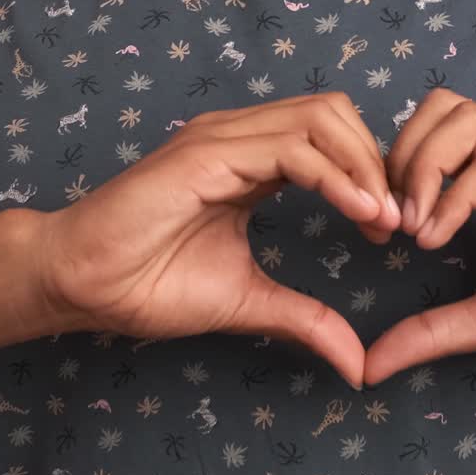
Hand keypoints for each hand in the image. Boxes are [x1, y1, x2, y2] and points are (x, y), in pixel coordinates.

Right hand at [38, 93, 399, 387]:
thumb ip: (303, 317)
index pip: (329, 134)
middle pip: (333, 112)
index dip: (369, 171)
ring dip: (363, 164)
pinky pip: (291, 148)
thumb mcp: (246, 300)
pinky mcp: (208, 152)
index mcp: (251, 157)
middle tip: (394, 219)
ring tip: (382, 217)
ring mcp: (224, 136)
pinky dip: (336, 175)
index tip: (391, 226)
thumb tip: (357, 362)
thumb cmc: (148, 283)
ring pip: (320, 117)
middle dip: (375, 159)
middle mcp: (241, 134)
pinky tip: (358, 210)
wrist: (81, 282)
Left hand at [364, 87, 475, 383]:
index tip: (381, 223)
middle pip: (442, 105)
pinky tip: (437, 238)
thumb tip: (370, 364)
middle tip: (391, 216)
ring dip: (424, 169)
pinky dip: (454, 198)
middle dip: (402, 154)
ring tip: (414, 228)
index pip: (434, 125)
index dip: (396, 163)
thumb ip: (432, 330)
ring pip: (466, 121)